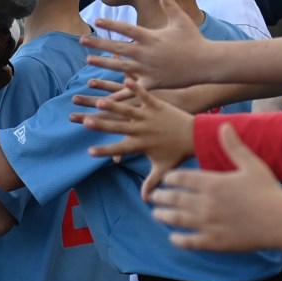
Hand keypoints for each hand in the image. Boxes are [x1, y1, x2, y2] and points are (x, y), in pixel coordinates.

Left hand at [80, 0, 211, 87]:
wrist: (206, 63)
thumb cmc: (194, 40)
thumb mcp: (181, 19)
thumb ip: (169, 3)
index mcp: (151, 36)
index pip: (126, 28)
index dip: (111, 24)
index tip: (97, 21)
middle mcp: (146, 52)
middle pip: (117, 47)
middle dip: (99, 43)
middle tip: (82, 40)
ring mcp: (148, 69)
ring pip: (120, 66)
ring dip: (103, 63)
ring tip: (88, 60)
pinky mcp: (152, 83)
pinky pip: (133, 88)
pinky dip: (119, 91)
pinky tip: (106, 94)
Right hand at [80, 76, 197, 199]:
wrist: (197, 136)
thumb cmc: (179, 153)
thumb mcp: (164, 169)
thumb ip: (152, 183)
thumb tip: (146, 201)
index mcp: (142, 145)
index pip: (119, 150)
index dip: (104, 151)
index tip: (89, 152)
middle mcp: (143, 130)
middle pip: (117, 128)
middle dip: (99, 125)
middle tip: (84, 122)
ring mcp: (149, 116)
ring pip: (127, 110)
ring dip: (112, 105)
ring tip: (98, 101)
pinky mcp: (157, 105)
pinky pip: (144, 94)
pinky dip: (135, 87)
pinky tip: (125, 79)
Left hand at [148, 125, 281, 251]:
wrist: (280, 221)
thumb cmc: (268, 191)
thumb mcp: (251, 164)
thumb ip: (234, 146)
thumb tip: (223, 125)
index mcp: (212, 183)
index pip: (181, 178)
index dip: (171, 178)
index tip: (167, 179)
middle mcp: (205, 204)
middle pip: (175, 199)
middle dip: (162, 197)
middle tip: (155, 197)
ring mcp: (208, 224)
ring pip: (177, 220)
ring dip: (164, 216)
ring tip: (157, 214)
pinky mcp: (214, 242)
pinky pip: (189, 242)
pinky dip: (178, 240)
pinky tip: (174, 238)